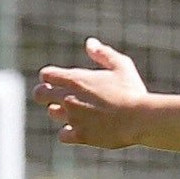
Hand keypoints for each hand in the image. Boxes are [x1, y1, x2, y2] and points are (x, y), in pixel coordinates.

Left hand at [35, 39, 153, 148]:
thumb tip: (89, 43)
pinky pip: (63, 135)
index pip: (47, 74)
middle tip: (54, 95)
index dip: (50, 76)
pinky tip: (79, 130)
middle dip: (44, 93)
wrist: (139, 119)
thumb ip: (103, 53)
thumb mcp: (121, 66)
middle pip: (40, 94)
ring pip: (52, 113)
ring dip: (58, 111)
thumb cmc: (132, 91)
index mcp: (76, 79)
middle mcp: (69, 98)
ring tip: (73, 111)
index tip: (57, 79)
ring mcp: (73, 118)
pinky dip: (68, 133)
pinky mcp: (80, 135)